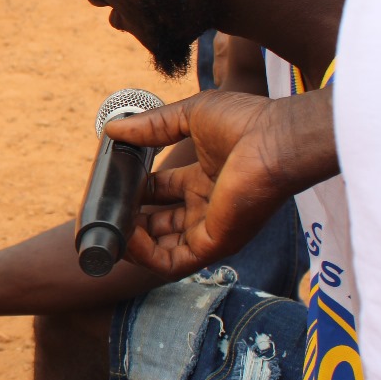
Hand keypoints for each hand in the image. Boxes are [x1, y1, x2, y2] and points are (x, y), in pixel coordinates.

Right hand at [103, 88, 337, 277]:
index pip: (162, 191)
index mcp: (205, 177)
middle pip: (160, 223)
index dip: (135, 191)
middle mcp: (207, 205)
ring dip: (134, 243)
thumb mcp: (189, 116)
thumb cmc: (245, 123)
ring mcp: (211, 227)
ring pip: (163, 249)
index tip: (110, 185)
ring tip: (110, 227)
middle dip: (130, 220)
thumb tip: (113, 130)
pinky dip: (145, 256)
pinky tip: (126, 237)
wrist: (276, 139)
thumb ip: (152, 126)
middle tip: (105, 211)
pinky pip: (172, 263)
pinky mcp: (215, 244)